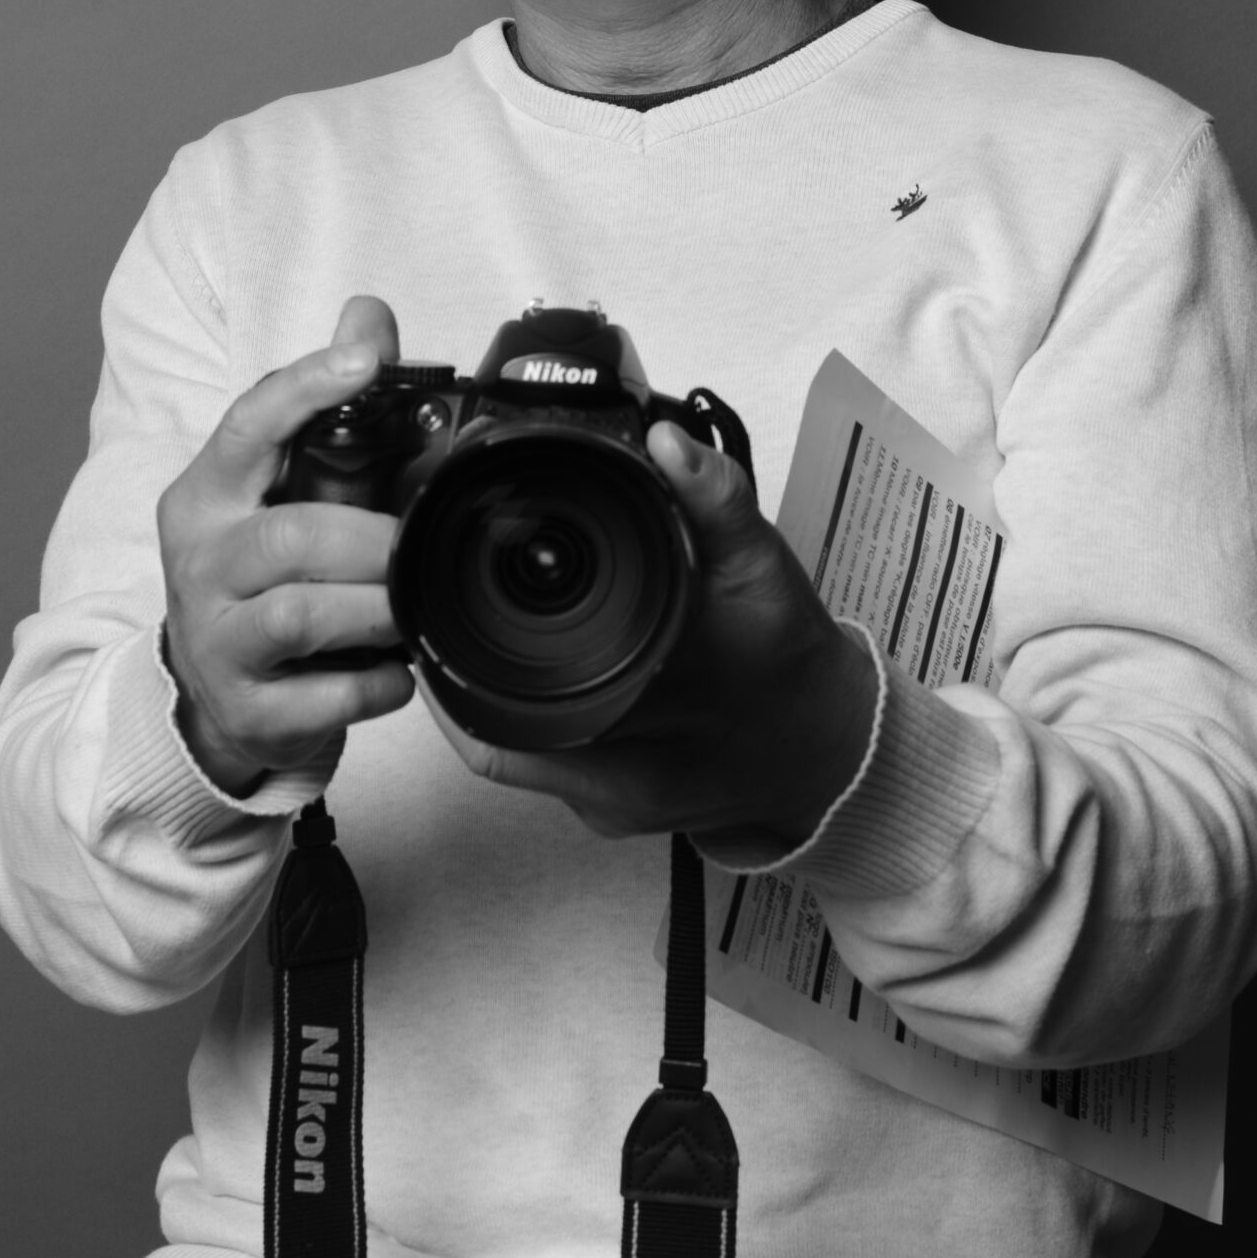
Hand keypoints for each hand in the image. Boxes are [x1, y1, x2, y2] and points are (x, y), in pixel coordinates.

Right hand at [156, 296, 413, 794]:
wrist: (209, 695)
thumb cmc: (260, 572)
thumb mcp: (285, 487)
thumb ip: (330, 407)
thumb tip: (367, 314)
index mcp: (207, 495)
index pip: (247, 425)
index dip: (305, 386)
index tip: (365, 357)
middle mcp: (201, 564)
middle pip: (290, 536)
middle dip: (372, 538)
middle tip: (420, 541)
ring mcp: (217, 641)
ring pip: (300, 615)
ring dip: (378, 608)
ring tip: (413, 605)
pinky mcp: (246, 709)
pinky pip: (321, 697)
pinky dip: (374, 684)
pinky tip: (396, 669)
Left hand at [425, 421, 879, 850]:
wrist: (829, 750)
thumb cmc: (788, 658)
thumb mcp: (762, 567)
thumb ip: (715, 501)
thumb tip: (665, 440)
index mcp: (651, 710)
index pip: (514, 713)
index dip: (454, 674)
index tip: (427, 615)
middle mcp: (622, 774)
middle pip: (498, 736)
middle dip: (457, 675)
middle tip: (429, 612)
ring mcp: (614, 806)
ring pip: (514, 759)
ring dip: (483, 701)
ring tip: (460, 635)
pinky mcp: (613, 817)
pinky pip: (540, 772)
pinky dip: (517, 724)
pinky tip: (507, 676)